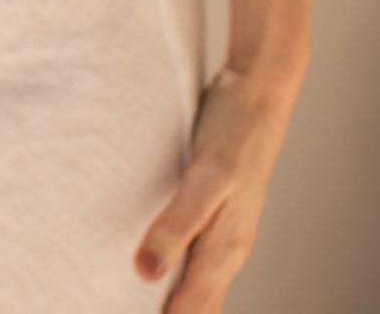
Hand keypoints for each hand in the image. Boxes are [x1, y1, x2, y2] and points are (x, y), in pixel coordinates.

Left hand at [132, 61, 304, 309]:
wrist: (259, 87)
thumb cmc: (233, 131)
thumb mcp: (205, 176)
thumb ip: (176, 224)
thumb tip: (144, 275)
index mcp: (225, 249)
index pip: (192, 310)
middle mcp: (227, 246)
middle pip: (198, 303)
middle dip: (168, 313)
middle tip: (120, 310)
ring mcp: (223, 226)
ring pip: (198, 281)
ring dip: (172, 297)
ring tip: (131, 301)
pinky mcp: (213, 205)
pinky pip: (194, 252)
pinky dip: (175, 267)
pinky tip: (151, 261)